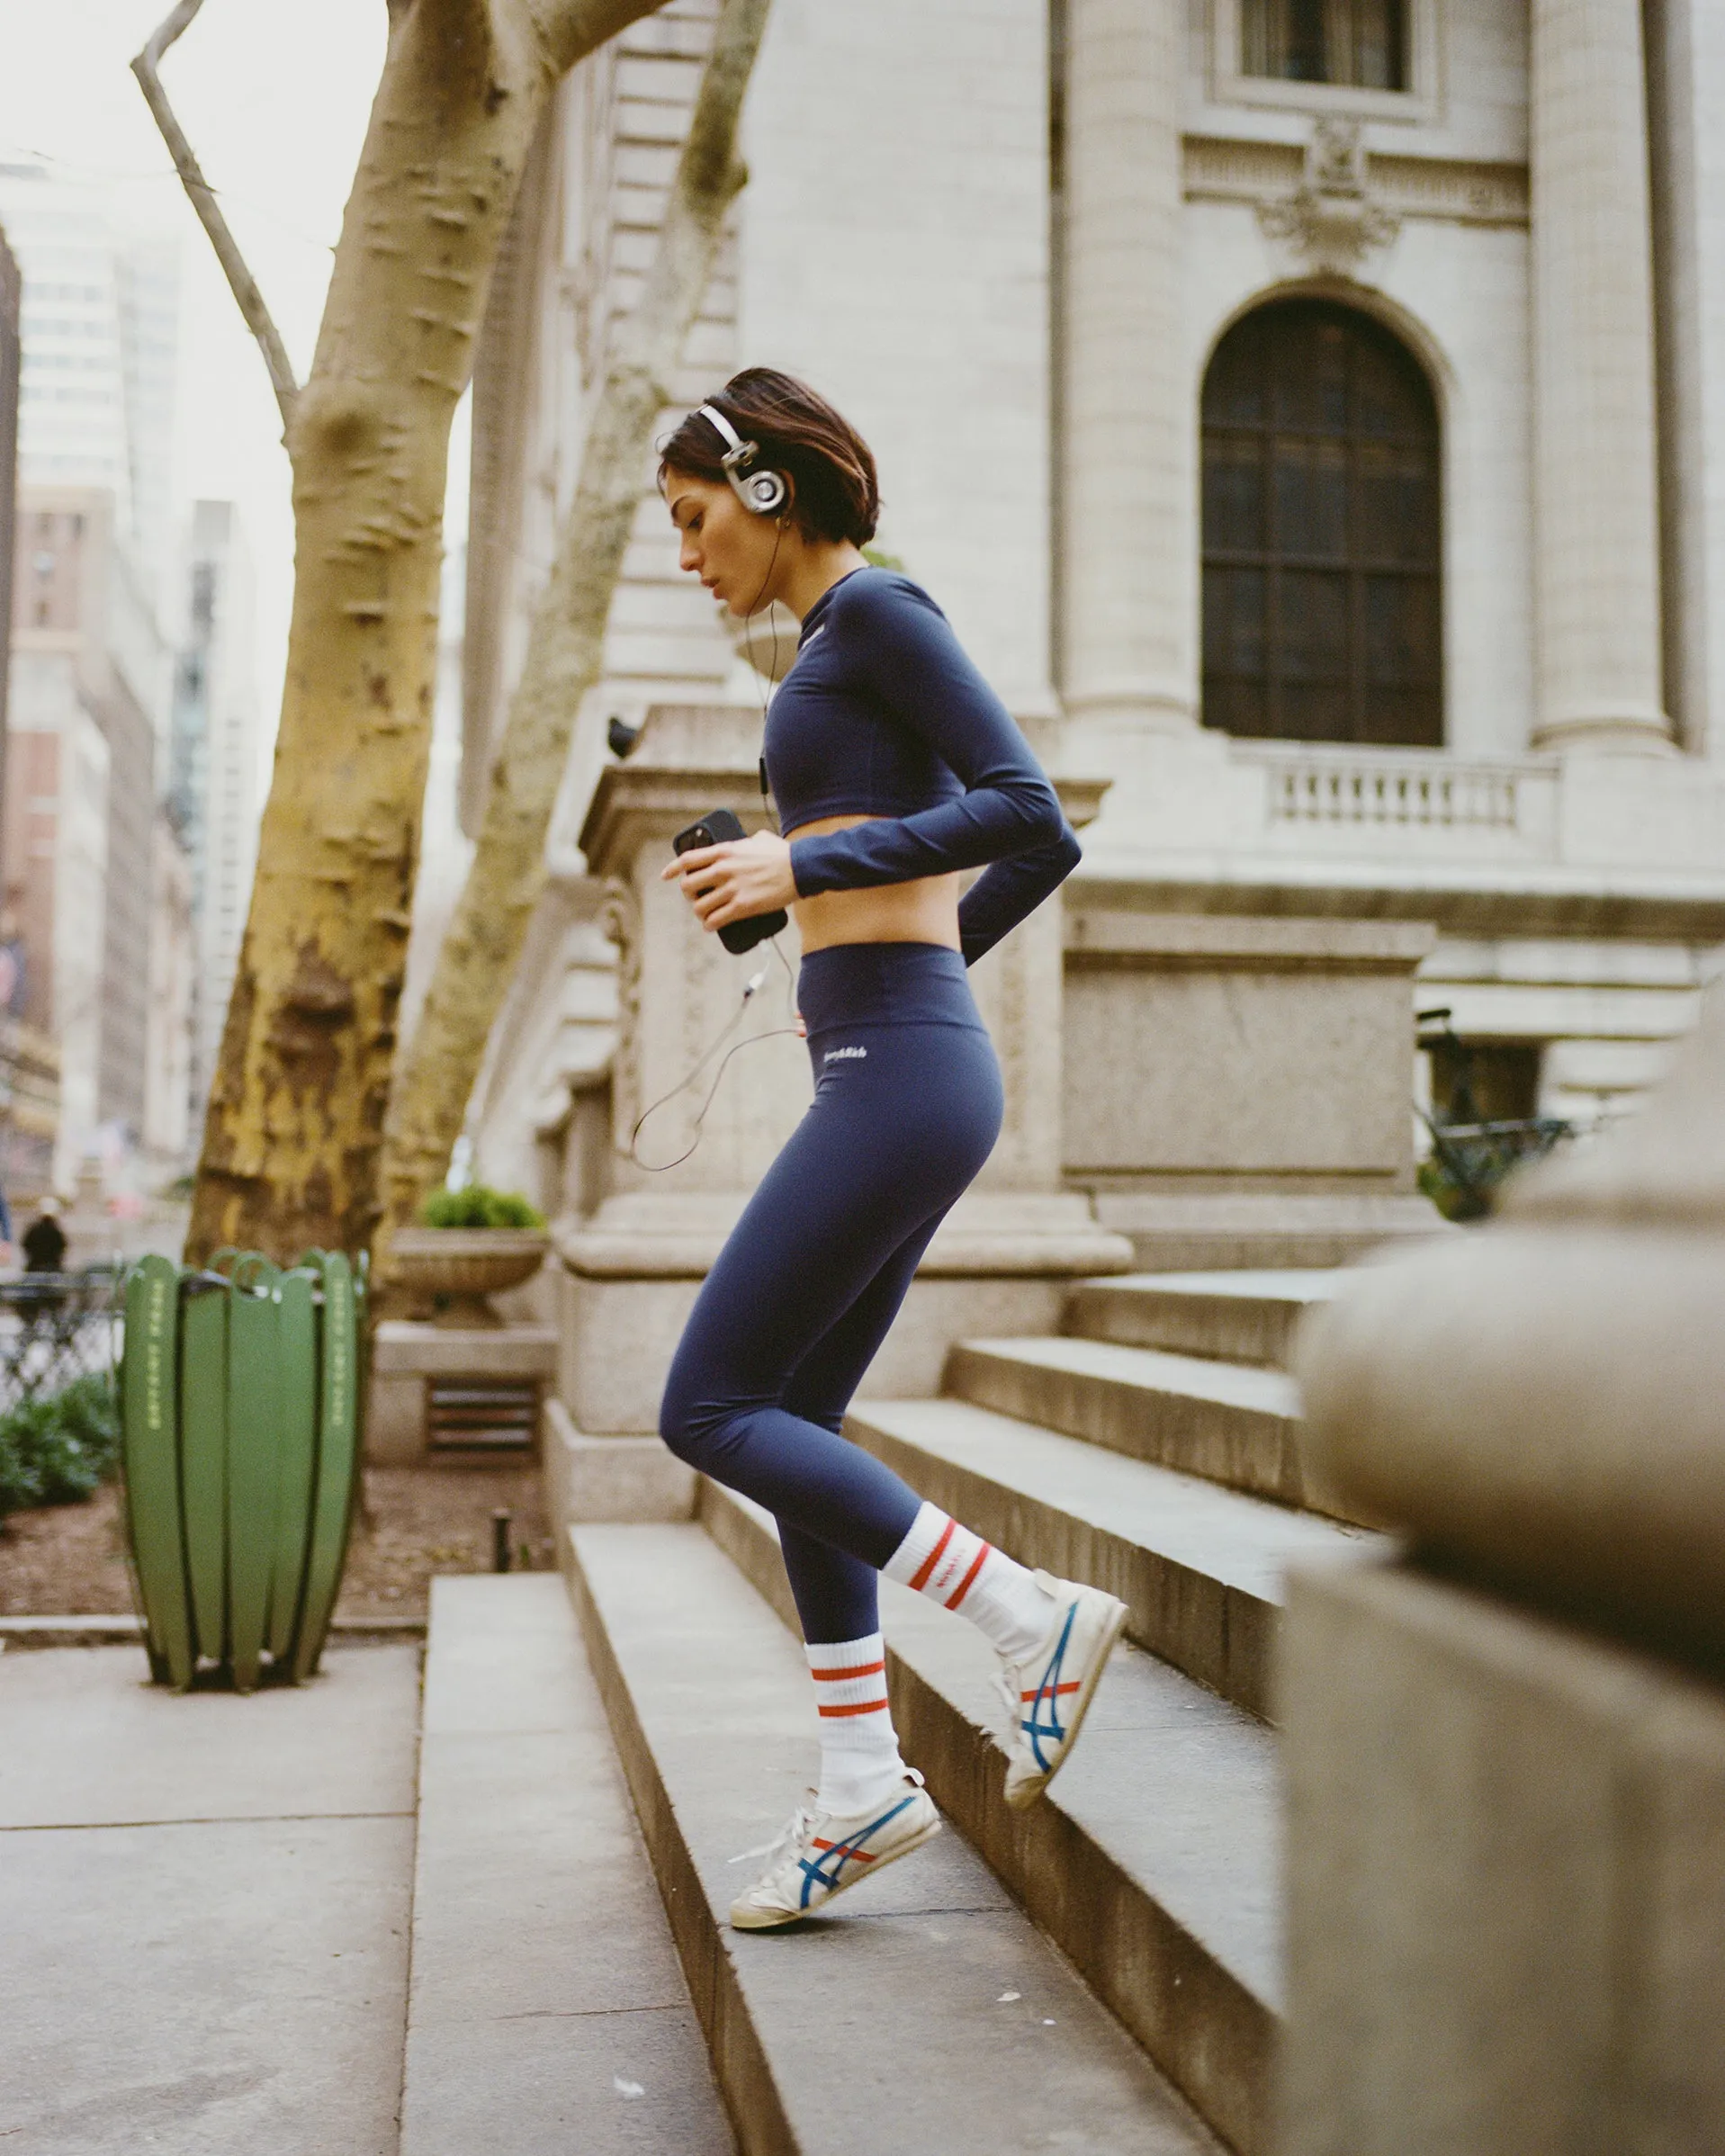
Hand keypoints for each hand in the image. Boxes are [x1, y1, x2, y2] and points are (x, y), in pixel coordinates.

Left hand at [660, 828, 797, 932]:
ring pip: (700, 907)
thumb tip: (747, 842)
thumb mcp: (760, 839)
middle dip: (689, 895)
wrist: (801, 868)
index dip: (673, 869)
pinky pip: (716, 920)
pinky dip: (710, 925)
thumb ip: (747, 841)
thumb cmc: (783, 853)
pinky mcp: (742, 906)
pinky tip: (711, 926)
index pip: (688, 860)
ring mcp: (732, 889)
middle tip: (696, 898)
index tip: (666, 876)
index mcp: (725, 851)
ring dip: (700, 913)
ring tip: (706, 915)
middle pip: (689, 886)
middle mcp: (723, 869)